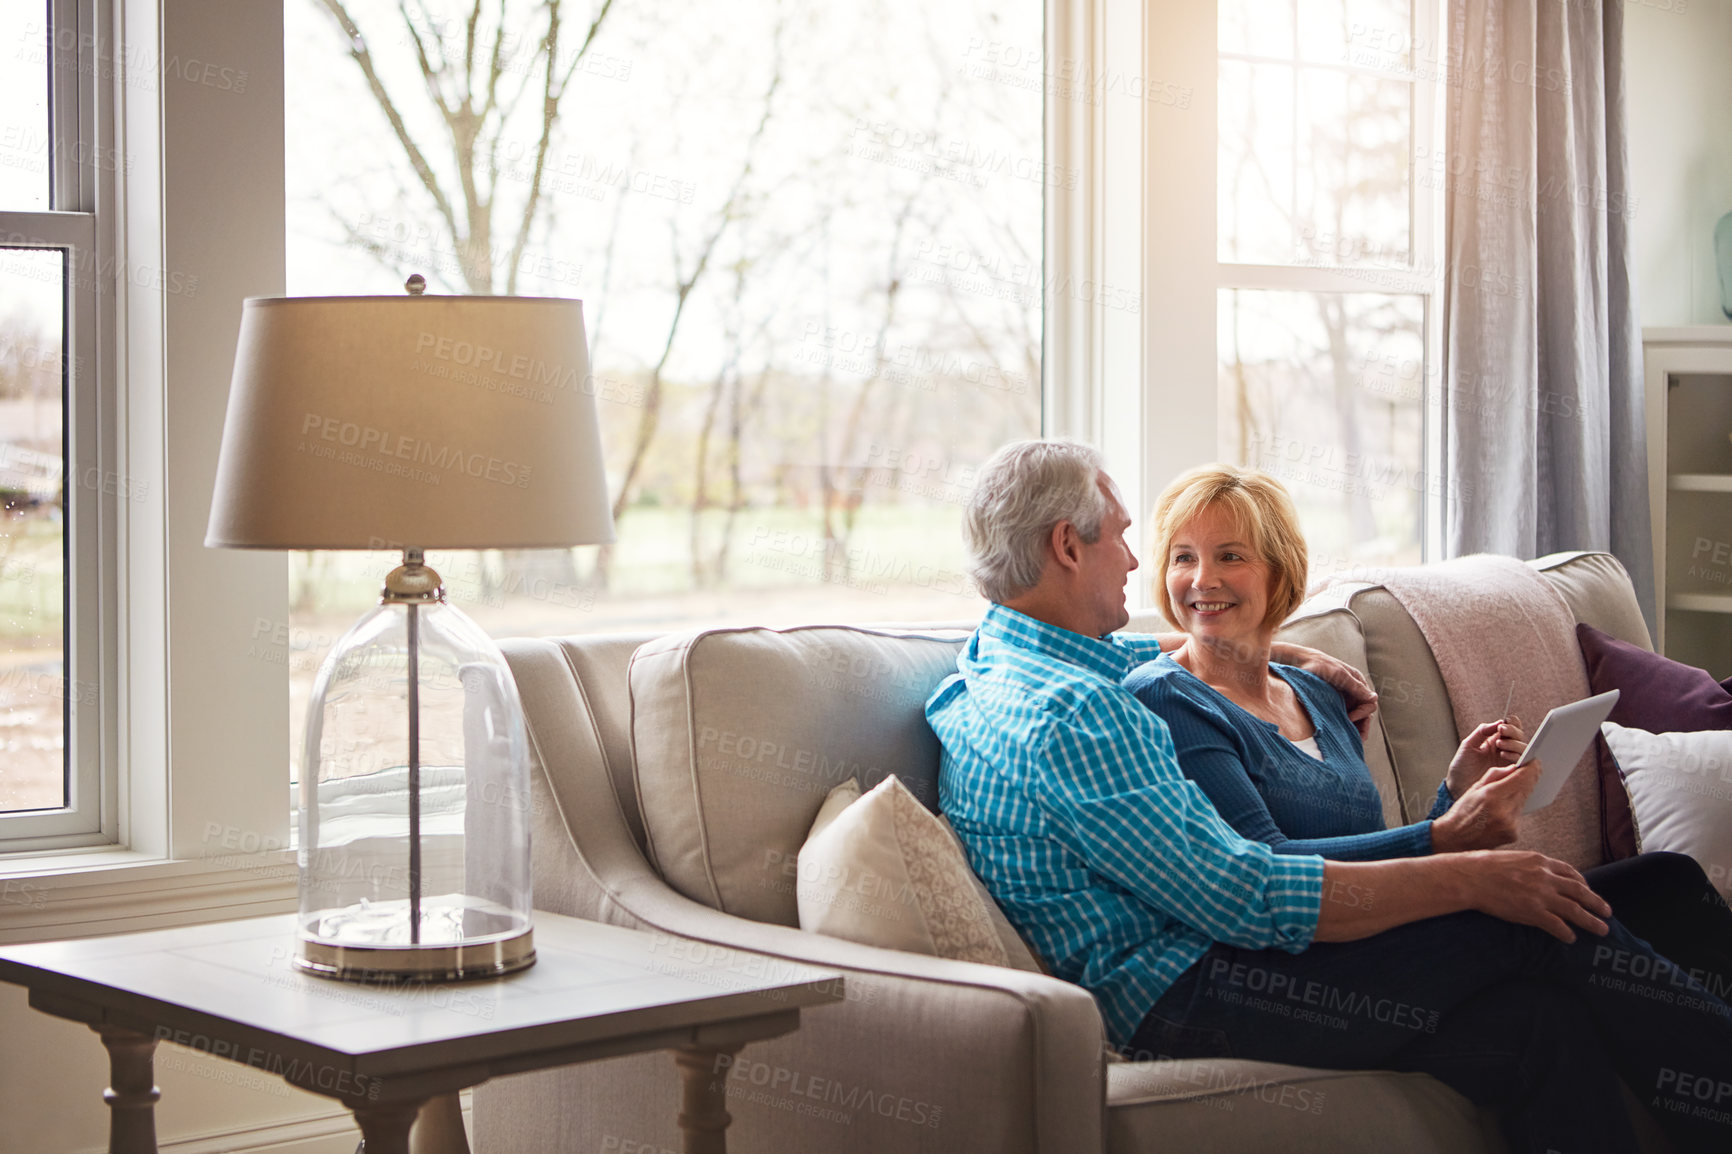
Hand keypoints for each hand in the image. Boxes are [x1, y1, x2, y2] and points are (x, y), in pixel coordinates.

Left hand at [1273, 643, 1377, 737]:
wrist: (1301, 662)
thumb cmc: (1320, 666)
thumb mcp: (1339, 675)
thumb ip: (1356, 687)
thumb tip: (1374, 698)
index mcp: (1358, 683)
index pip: (1369, 704)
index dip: (1362, 714)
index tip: (1348, 719)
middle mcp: (1353, 691)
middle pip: (1365, 713)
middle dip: (1361, 727)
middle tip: (1355, 740)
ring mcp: (1344, 698)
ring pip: (1355, 717)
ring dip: (1353, 728)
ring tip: (1347, 740)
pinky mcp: (1334, 703)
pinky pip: (1343, 716)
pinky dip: (1343, 725)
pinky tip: (1338, 733)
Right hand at [1431, 754, 1538, 851]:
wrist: (1455, 838)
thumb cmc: (1461, 813)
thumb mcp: (1474, 788)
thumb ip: (1495, 776)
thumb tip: (1514, 767)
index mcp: (1492, 795)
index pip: (1523, 777)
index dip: (1531, 767)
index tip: (1531, 762)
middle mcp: (1504, 810)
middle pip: (1527, 788)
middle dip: (1525, 779)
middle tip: (1520, 774)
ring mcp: (1510, 824)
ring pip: (1524, 801)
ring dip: (1518, 795)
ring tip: (1501, 798)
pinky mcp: (1513, 834)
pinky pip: (1519, 815)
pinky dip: (1513, 810)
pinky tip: (1500, 813)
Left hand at [1445, 717, 1527, 799]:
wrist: (1458, 787)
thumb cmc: (1462, 768)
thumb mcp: (1469, 745)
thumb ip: (1482, 731)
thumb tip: (1499, 722)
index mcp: (1495, 740)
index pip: (1510, 727)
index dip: (1511, 723)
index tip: (1503, 723)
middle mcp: (1505, 750)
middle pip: (1519, 736)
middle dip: (1512, 731)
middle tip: (1502, 731)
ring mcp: (1509, 762)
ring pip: (1523, 748)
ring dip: (1514, 744)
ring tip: (1500, 745)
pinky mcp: (1513, 773)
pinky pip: (1523, 763)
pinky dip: (1516, 756)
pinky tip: (1505, 755)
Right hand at [1455, 850, 1610, 942]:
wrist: (1470, 877)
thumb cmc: (1483, 866)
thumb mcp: (1512, 858)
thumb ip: (1528, 866)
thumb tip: (1532, 872)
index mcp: (1540, 861)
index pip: (1570, 873)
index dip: (1583, 884)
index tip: (1588, 891)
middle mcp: (1545, 877)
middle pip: (1579, 891)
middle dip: (1596, 903)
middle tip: (1608, 912)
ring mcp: (1540, 895)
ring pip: (1574, 909)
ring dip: (1591, 921)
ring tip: (1602, 929)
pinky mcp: (1532, 911)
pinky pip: (1556, 925)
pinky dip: (1566, 932)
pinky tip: (1571, 938)